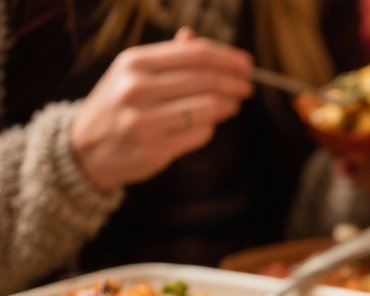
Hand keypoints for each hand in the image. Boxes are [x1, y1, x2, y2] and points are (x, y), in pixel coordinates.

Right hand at [70, 28, 253, 190]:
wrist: (85, 148)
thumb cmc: (119, 104)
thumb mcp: (133, 73)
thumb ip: (168, 56)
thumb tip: (197, 37)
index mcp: (135, 62)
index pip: (196, 54)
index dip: (228, 59)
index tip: (247, 65)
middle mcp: (137, 87)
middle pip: (206, 80)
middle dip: (235, 83)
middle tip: (247, 87)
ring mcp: (144, 119)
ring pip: (207, 108)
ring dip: (228, 106)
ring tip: (232, 105)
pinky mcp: (154, 148)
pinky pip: (199, 134)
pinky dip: (209, 128)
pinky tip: (208, 125)